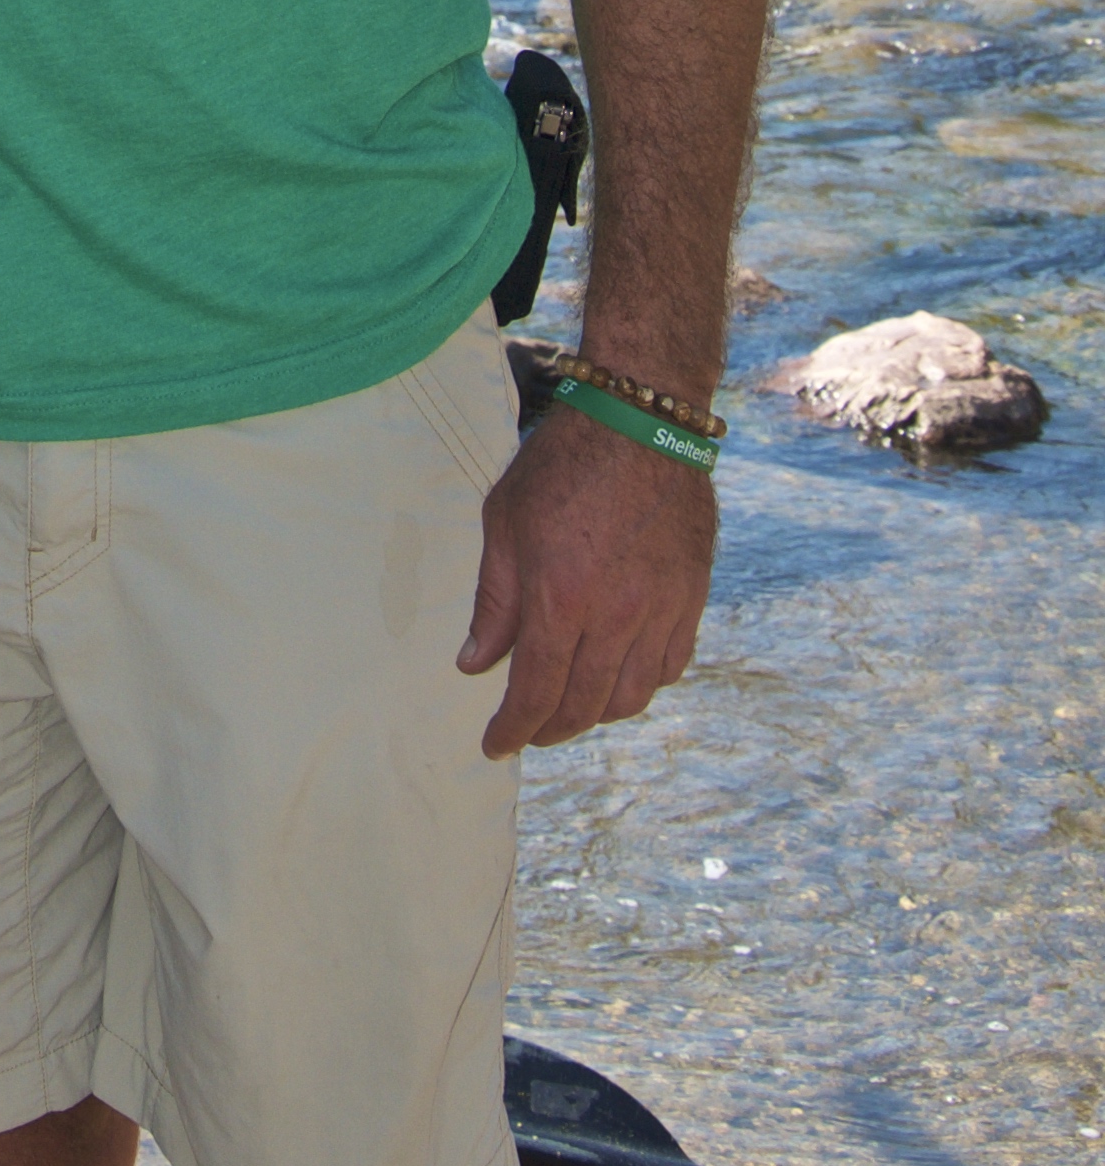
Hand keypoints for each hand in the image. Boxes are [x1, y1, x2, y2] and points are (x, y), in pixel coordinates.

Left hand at [458, 401, 717, 755]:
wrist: (641, 421)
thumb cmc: (562, 464)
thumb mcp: (505, 522)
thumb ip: (493, 602)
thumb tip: (475, 664)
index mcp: (559, 600)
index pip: (535, 692)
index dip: (513, 729)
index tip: (495, 745)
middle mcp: (615, 618)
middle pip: (583, 705)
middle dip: (550, 728)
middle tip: (528, 731)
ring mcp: (660, 612)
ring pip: (630, 697)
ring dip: (596, 715)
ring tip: (570, 709)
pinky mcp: (691, 600)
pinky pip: (669, 667)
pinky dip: (641, 686)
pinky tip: (619, 678)